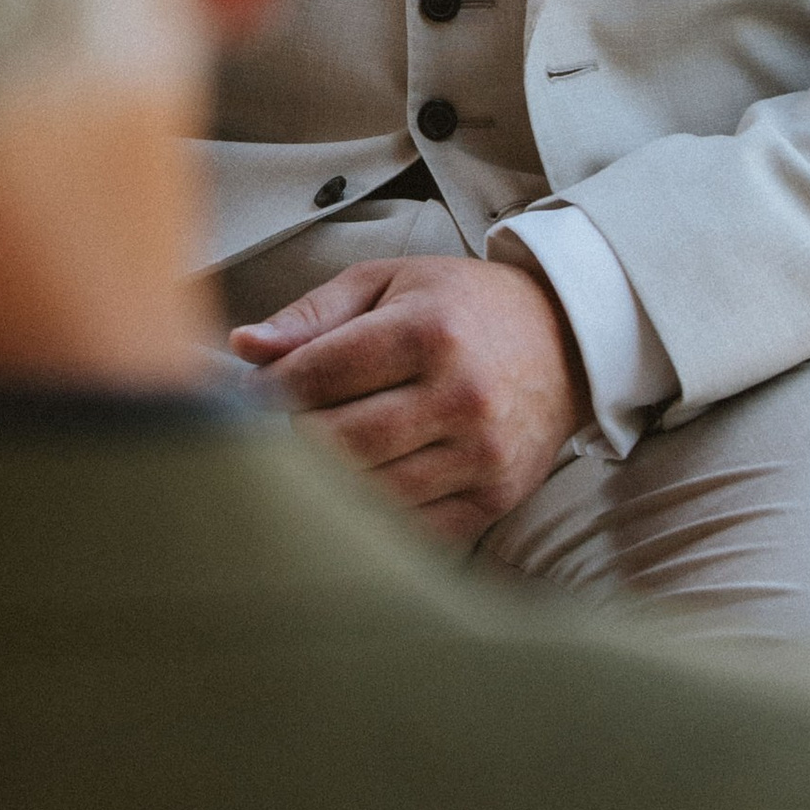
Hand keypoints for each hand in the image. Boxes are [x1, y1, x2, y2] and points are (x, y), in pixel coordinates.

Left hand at [231, 256, 587, 546]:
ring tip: (332, 446)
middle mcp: (460, 396)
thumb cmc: (461, 306)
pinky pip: (416, 526)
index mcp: (428, 332)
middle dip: (302, 433)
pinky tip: (371, 480)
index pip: (319, 376)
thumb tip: (244, 348)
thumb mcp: (388, 282)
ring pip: (372, 490)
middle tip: (298, 418)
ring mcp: (482, 454)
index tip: (254, 391)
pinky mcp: (496, 497)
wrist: (564, 341)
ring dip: (335, 477)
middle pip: (340, 442)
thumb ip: (311, 316)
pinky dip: (379, 513)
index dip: (270, 388)